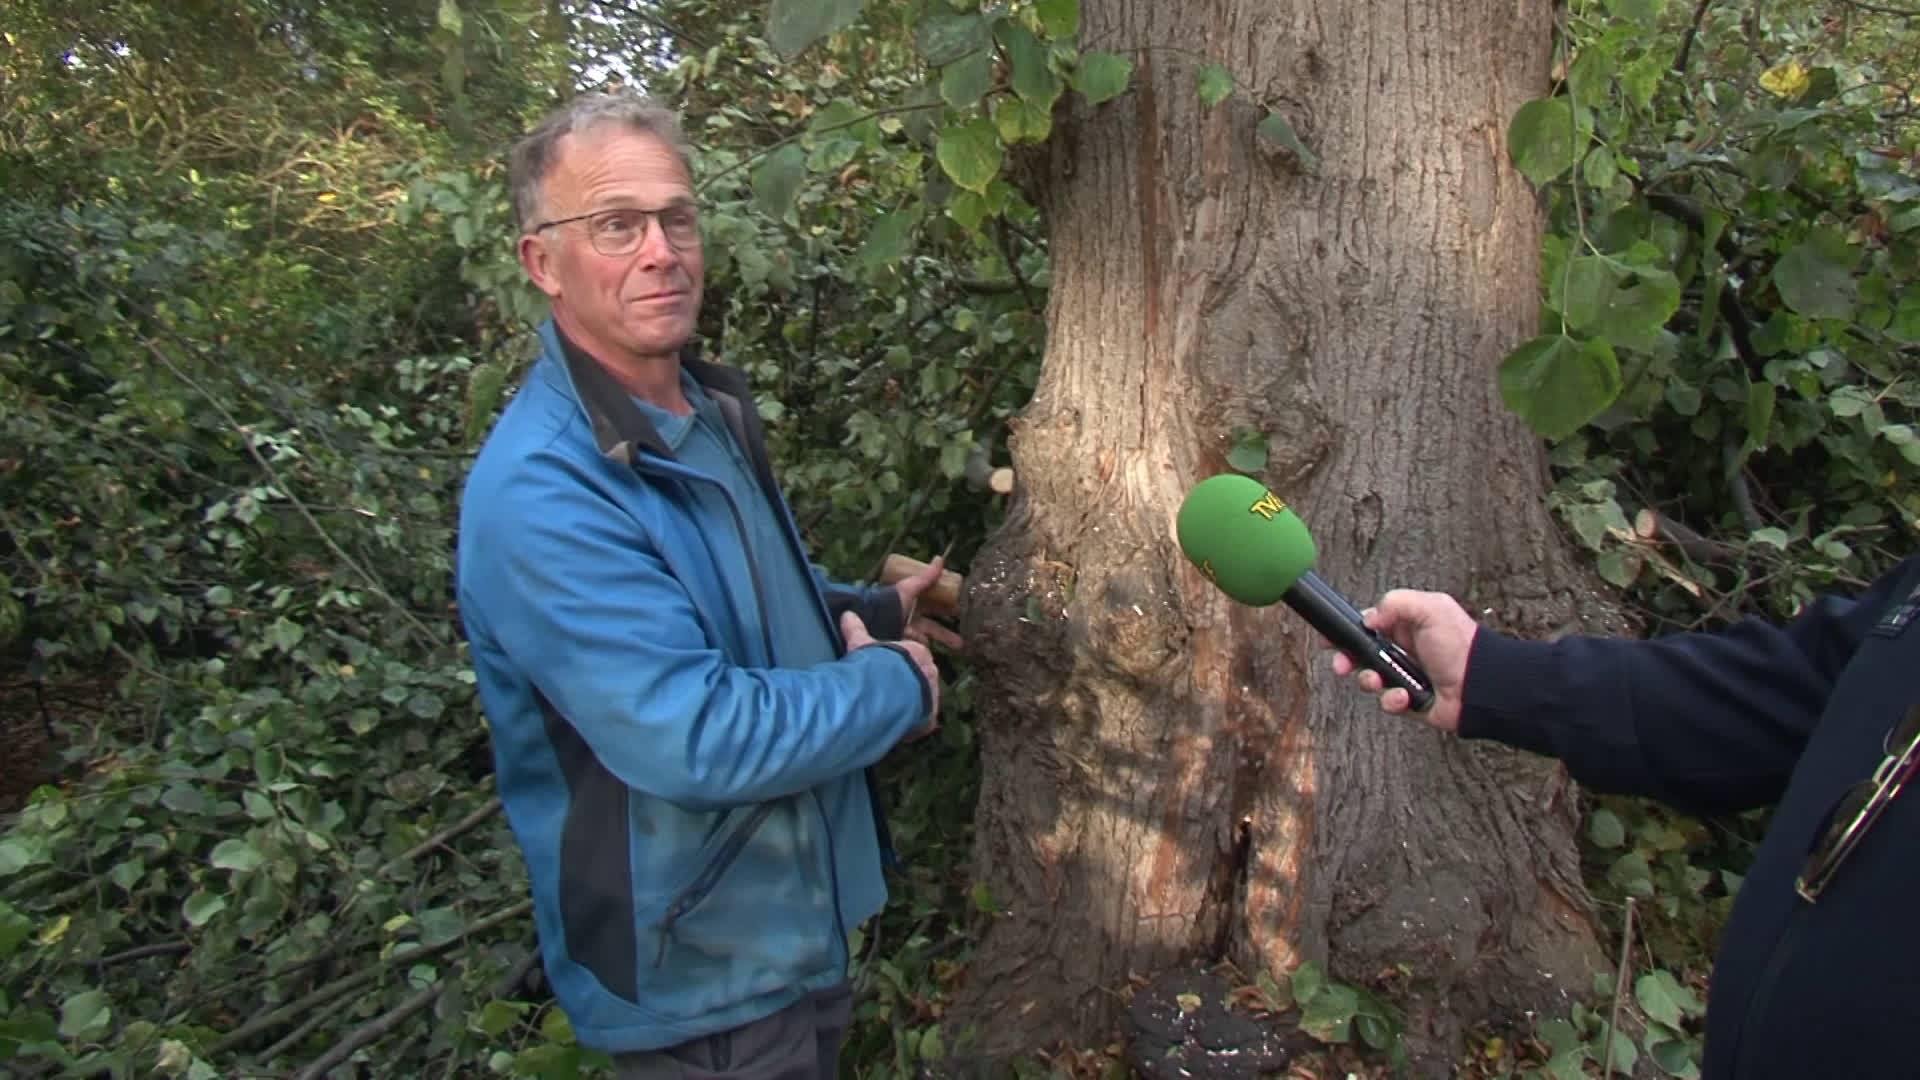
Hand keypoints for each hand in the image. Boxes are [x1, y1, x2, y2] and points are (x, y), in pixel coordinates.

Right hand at [841, 612, 941, 739]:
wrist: (888, 690)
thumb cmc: (878, 663)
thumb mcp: (862, 645)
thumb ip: (856, 630)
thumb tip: (847, 614)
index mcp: (919, 654)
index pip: (914, 656)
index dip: (901, 663)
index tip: (888, 669)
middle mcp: (930, 674)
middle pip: (921, 679)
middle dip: (908, 684)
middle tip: (888, 692)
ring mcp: (932, 698)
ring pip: (922, 701)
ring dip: (910, 705)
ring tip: (890, 711)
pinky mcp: (929, 719)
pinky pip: (922, 722)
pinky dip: (911, 725)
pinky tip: (897, 727)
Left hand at [892, 554, 964, 650]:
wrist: (874, 626)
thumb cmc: (891, 604)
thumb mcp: (908, 588)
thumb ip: (925, 577)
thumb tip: (940, 558)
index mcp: (909, 604)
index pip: (931, 604)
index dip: (945, 605)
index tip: (959, 606)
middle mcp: (908, 619)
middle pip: (932, 623)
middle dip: (947, 627)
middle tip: (965, 627)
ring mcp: (907, 634)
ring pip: (930, 636)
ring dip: (945, 639)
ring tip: (960, 645)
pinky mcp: (906, 646)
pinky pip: (921, 646)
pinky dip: (928, 647)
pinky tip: (934, 648)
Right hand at [1327, 589, 1476, 733]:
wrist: (1480, 685)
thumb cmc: (1462, 646)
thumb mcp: (1431, 608)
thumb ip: (1395, 603)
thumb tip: (1368, 619)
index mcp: (1404, 626)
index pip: (1366, 626)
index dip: (1347, 632)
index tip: (1330, 638)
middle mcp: (1401, 651)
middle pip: (1359, 655)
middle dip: (1346, 660)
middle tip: (1342, 665)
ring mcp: (1404, 676)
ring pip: (1369, 680)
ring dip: (1368, 681)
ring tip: (1378, 680)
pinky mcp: (1408, 701)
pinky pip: (1387, 703)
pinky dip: (1392, 700)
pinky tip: (1405, 695)